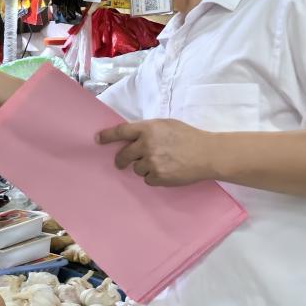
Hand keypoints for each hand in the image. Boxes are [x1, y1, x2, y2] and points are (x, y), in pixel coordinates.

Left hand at [97, 119, 217, 186]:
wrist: (208, 154)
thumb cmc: (188, 137)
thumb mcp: (166, 125)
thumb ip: (148, 130)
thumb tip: (131, 137)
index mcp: (148, 129)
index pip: (120, 132)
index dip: (107, 136)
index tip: (97, 140)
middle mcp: (147, 145)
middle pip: (124, 155)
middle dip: (121, 160)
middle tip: (121, 162)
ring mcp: (152, 163)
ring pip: (136, 169)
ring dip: (143, 167)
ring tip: (161, 163)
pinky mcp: (158, 177)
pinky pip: (148, 179)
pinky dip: (154, 177)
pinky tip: (166, 171)